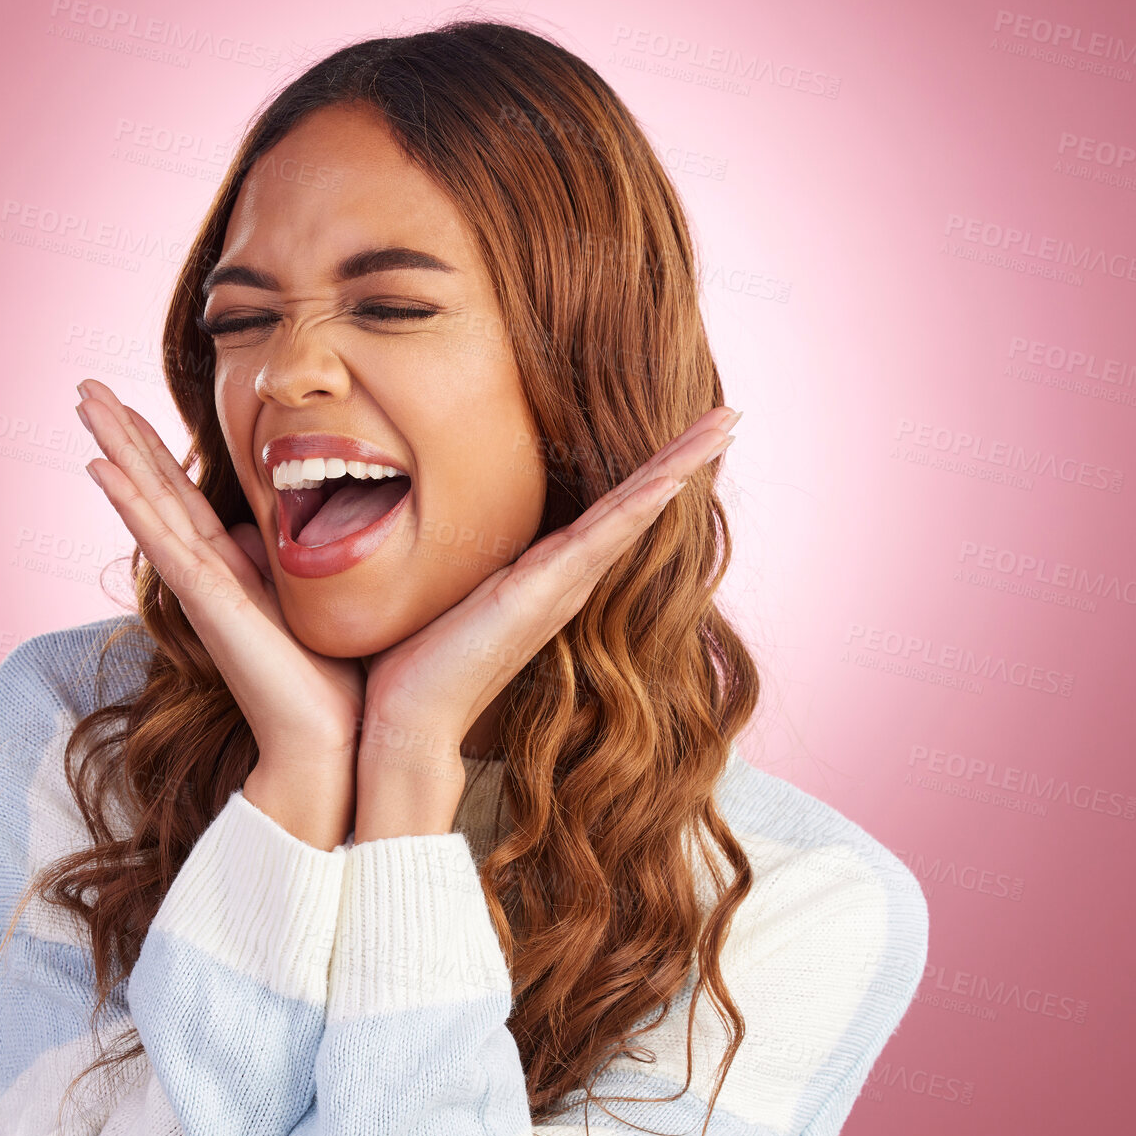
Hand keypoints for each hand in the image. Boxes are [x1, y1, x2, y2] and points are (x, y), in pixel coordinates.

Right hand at [75, 379, 363, 848]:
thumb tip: (278, 530)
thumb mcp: (316, 600)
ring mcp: (202, 587)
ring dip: (114, 450)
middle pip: (154, 489)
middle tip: (82, 386)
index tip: (125, 405)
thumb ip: (291, 563)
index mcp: (232, 570)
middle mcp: (207, 574)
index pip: (183, 497)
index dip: (153, 451)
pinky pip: (165, 543)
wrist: (334, 739)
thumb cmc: (333, 680)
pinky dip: (131, 504)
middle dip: (120, 436)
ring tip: (81, 401)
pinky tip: (101, 468)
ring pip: (149, 504)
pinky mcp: (209, 604)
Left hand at [356, 404, 739, 831]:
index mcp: (542, 572)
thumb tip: (410, 508)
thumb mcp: (435, 585)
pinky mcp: (545, 595)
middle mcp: (565, 578)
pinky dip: (640, 504)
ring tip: (722, 425)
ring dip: (679, 467)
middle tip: (728, 415)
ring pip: (633, 512)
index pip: (607, 509)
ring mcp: (561, 587)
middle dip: (684, 458)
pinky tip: (671, 476)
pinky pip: (604, 538)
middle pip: (637, 504)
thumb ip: (446, 551)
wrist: (407, 720)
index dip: (648, 470)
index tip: (685, 432)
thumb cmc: (410, 658)